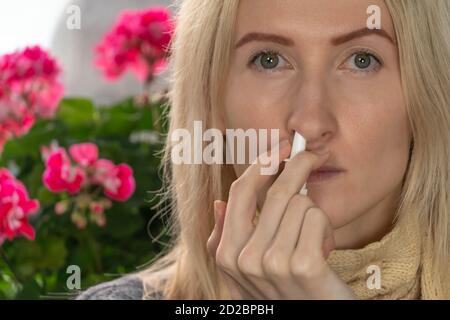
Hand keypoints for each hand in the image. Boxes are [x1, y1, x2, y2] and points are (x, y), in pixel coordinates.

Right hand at [206, 139, 355, 299]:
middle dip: (296, 164)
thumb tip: (218, 204)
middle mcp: (244, 258)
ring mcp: (272, 263)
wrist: (312, 319)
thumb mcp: (244, 271)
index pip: (240, 192)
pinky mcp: (303, 266)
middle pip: (273, 192)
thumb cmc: (281, 292)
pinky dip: (325, 228)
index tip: (280, 147)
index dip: (261, 163)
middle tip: (312, 155)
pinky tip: (323, 250)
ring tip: (312, 240)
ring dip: (313, 216)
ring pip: (299, 204)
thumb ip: (225, 239)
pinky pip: (316, 217)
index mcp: (226, 253)